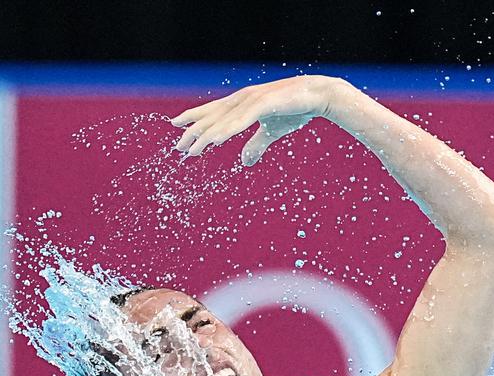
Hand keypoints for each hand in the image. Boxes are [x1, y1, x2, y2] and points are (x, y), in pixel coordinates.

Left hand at [170, 75, 342, 165]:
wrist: (317, 96)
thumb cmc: (294, 111)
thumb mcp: (271, 132)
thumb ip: (256, 145)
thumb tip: (245, 162)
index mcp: (242, 103)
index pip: (213, 111)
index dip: (194, 118)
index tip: (176, 126)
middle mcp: (243, 99)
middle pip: (212, 116)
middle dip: (193, 130)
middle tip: (178, 146)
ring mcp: (252, 100)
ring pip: (223, 120)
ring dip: (206, 135)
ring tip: (191, 148)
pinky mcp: (264, 104)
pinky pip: (241, 120)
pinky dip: (226, 129)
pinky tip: (214, 139)